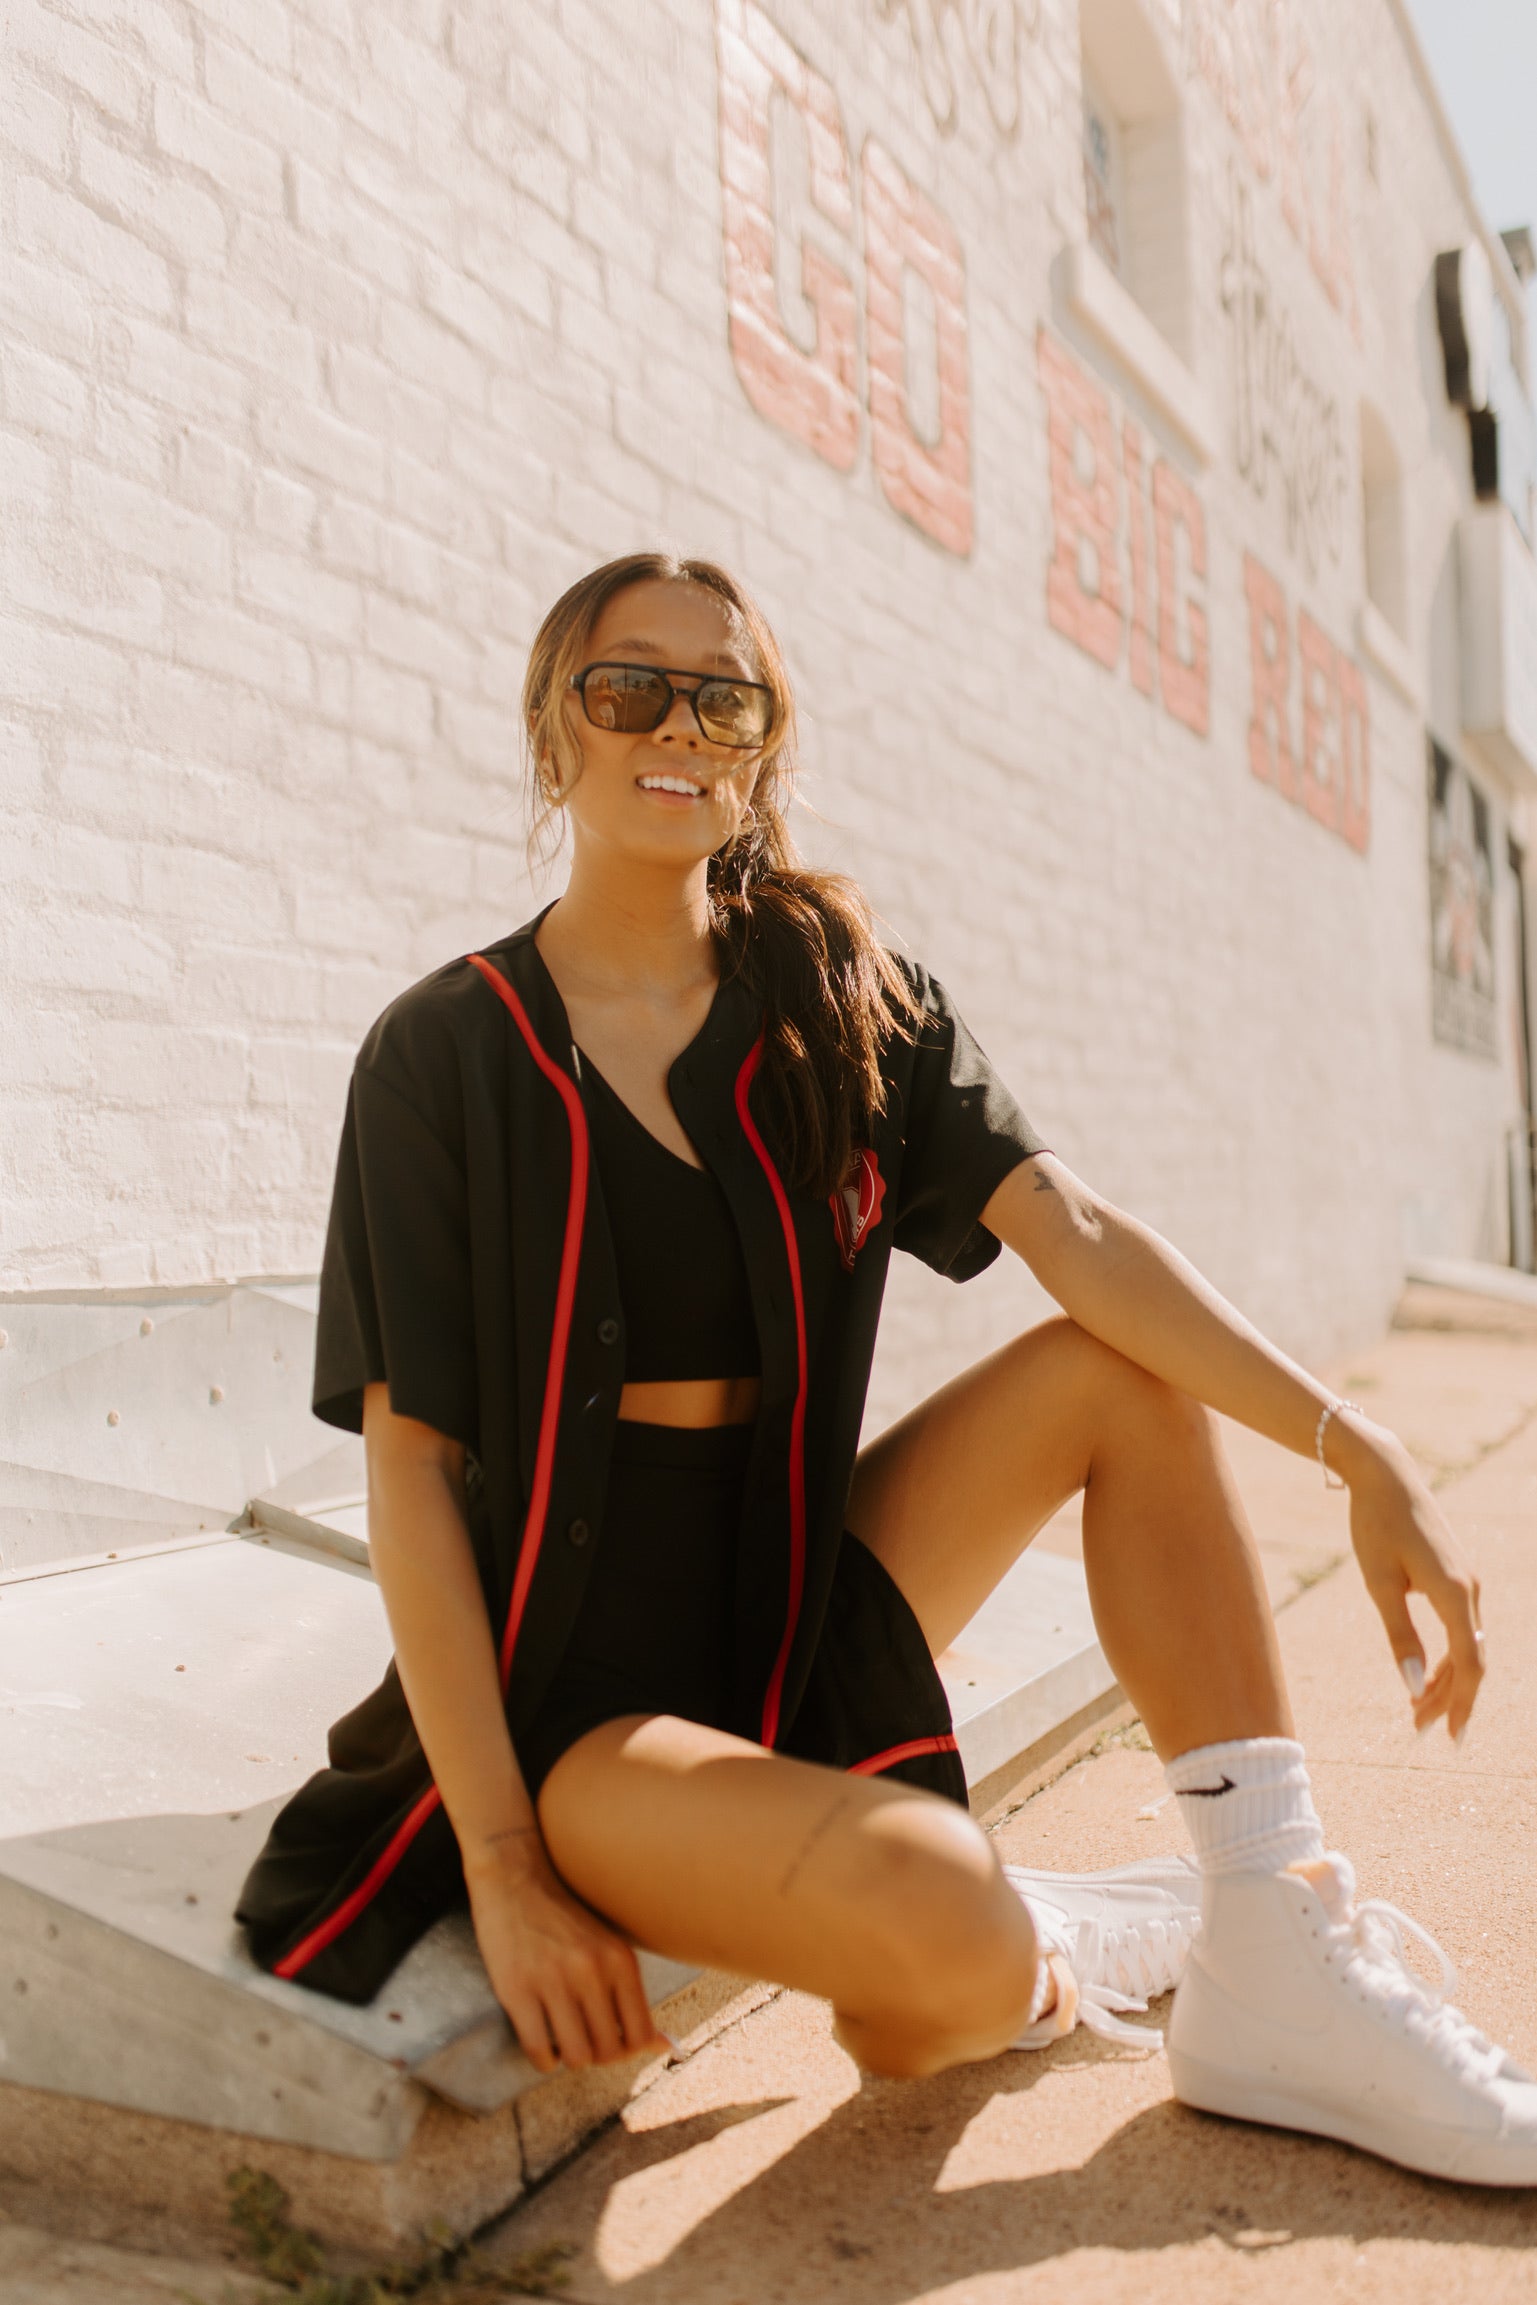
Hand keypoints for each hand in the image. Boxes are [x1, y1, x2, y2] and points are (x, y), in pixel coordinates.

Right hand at [463, 1829, 670, 2073]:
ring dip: (570, 2058)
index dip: (627, 2050)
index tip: (611, 2041)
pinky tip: (543, 2045)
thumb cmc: (566, 1920)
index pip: (640, 2035)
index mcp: (620, 1960)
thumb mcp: (609, 1949)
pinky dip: (543, 2060)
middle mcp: (591, 1970)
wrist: (515, 1878)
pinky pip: (538, 2049)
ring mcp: (552, 1980)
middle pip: (608, 2051)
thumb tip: (667, 2049)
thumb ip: (634, 1999)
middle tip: (584, 2040)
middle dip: (597, 2055)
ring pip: (576, 2056)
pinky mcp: (516, 1989)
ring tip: (563, 2041)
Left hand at [1337, 1418, 1484, 1741]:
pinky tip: (1425, 1672)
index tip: (1451, 1738)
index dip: (1461, 1704)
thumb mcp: (1379, 1584)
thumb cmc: (1376, 1526)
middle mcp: (1470, 1590)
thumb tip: (1414, 1687)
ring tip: (1417, 1710)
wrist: (1385, 1475)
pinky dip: (1446, 1655)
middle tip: (1420, 1729)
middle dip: (1449, 1698)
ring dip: (1445, 1679)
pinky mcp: (1456, 1576)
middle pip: (1470, 1660)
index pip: (1468, 1665)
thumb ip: (1399, 1636)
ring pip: (1466, 1646)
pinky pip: (1460, 1628)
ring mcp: (1467, 1582)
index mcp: (1455, 1594)